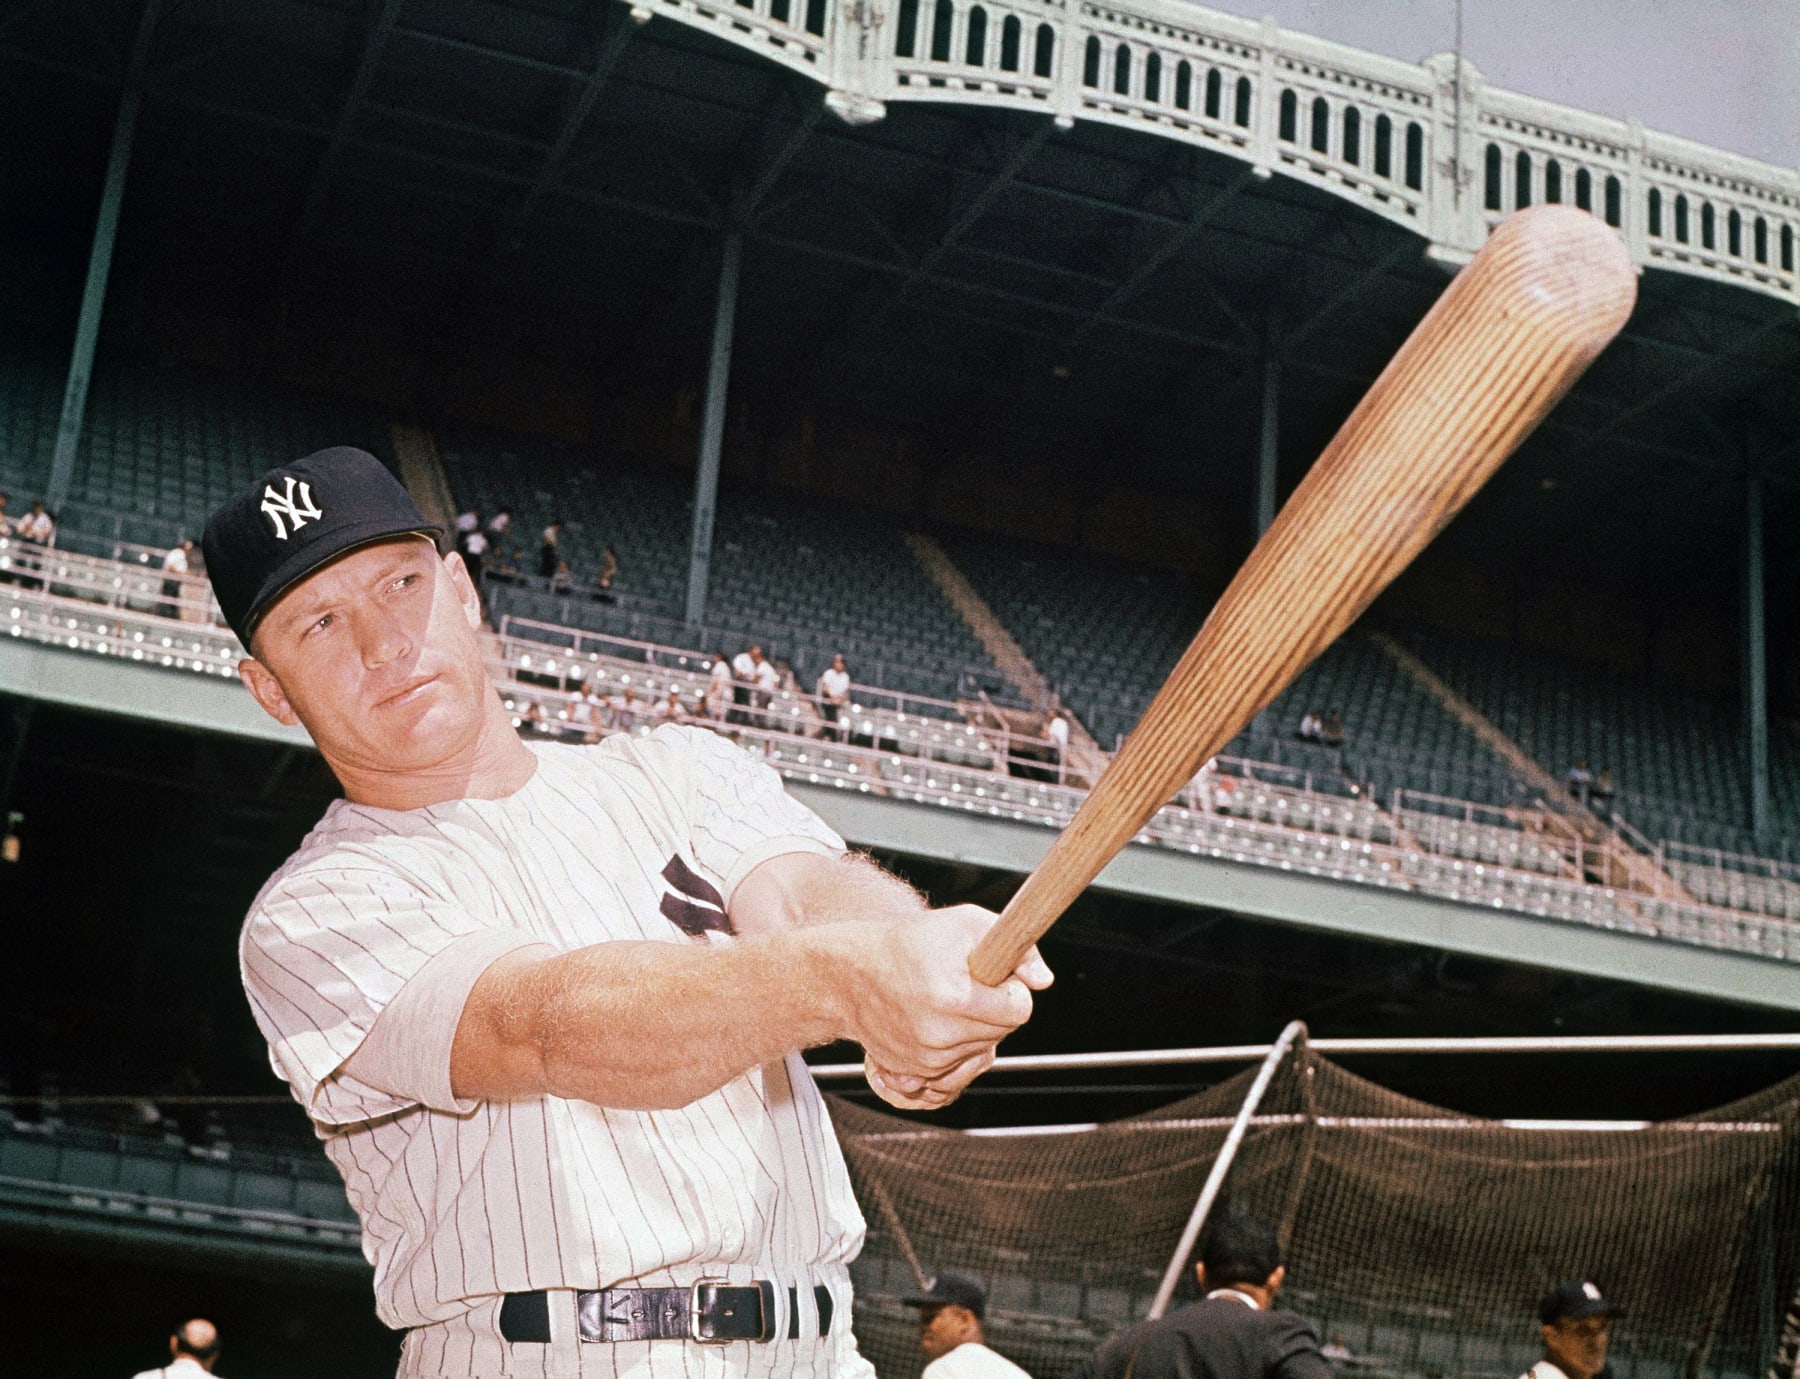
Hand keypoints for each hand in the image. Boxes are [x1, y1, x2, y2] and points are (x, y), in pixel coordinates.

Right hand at [857, 934, 1052, 1110]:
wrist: (849, 973)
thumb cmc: (909, 942)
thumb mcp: (964, 923)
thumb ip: (1014, 946)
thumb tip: (1044, 980)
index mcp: (954, 998)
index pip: (1018, 1011)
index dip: (1012, 990)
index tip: (995, 978)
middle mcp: (939, 1036)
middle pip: (1001, 1032)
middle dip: (994, 1008)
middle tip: (967, 984)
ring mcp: (925, 1060)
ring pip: (980, 1051)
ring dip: (974, 1029)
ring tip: (946, 1000)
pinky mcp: (913, 1073)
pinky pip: (956, 1067)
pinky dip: (953, 1047)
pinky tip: (934, 1022)